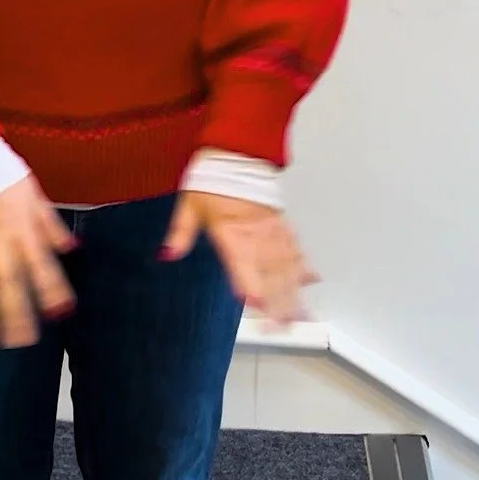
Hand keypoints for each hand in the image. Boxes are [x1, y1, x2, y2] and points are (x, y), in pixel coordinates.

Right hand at [0, 172, 78, 348]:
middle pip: (8, 287)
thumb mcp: (36, 198)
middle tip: (20, 341)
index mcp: (23, 232)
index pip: (42, 269)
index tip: (61, 313)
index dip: (52, 292)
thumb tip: (70, 247)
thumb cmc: (4, 175)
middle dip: (15, 316)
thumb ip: (51, 227)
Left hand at [160, 191, 318, 327]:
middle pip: (269, 272)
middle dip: (278, 301)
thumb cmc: (212, 179)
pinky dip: (303, 264)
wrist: (238, 152)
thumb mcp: (189, 205)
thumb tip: (166, 254)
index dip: (248, 283)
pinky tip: (311, 280)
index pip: (241, 262)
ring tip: (301, 315)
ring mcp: (271, 230)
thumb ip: (180, 233)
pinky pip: (295, 247)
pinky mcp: (281, 224)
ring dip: (294, 290)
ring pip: (287, 264)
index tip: (255, 304)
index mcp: (230, 231)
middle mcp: (254, 234)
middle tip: (283, 327)